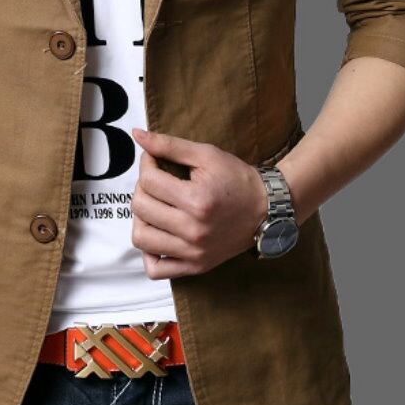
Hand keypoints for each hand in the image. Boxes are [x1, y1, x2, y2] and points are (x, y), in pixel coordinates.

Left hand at [130, 127, 267, 278]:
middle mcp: (193, 230)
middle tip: (156, 180)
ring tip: (156, 207)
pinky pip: (156, 270)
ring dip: (141, 218)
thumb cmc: (237, 179)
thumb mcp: (206, 155)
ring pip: (141, 238)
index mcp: (197, 200)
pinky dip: (149, 254)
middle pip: (141, 207)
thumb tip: (137, 135)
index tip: (154, 160)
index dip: (147, 164)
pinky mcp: (195, 266)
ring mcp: (193, 252)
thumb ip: (169, 145)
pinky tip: (159, 234)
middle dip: (142, 187)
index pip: (149, 181)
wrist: (267, 209)